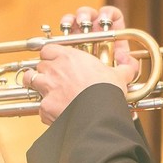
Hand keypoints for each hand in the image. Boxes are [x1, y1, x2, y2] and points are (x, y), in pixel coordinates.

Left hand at [27, 5, 140, 124]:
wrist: (98, 114)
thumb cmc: (106, 92)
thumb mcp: (118, 76)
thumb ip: (122, 69)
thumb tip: (131, 66)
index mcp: (69, 58)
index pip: (48, 49)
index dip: (50, 54)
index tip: (55, 60)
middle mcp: (54, 70)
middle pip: (39, 65)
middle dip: (44, 71)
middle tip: (52, 78)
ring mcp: (47, 88)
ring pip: (30, 79)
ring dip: (36, 84)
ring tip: (44, 90)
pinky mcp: (45, 107)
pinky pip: (40, 107)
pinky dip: (46, 110)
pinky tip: (56, 113)